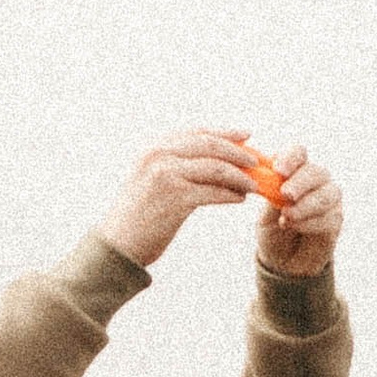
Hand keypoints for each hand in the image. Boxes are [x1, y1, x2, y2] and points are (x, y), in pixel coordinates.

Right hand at [96, 131, 274, 270]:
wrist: (118, 244)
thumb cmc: (138, 216)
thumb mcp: (151, 180)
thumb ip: (175, 166)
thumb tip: (215, 161)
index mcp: (154, 149)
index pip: (196, 132)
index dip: (224, 132)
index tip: (246, 134)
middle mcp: (159, 156)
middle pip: (210, 145)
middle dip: (238, 152)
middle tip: (258, 161)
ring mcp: (168, 175)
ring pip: (217, 168)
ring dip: (240, 176)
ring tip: (253, 185)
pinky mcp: (177, 197)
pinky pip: (215, 191)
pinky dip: (231, 194)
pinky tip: (240, 199)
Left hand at [253, 144, 342, 278]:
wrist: (283, 260)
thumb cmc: (272, 229)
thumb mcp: (264, 209)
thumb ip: (269, 193)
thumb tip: (261, 176)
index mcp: (295, 171)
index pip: (298, 153)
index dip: (291, 158)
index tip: (278, 171)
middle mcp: (316, 181)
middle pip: (316, 172)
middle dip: (300, 183)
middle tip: (285, 194)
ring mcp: (329, 200)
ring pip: (326, 195)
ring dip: (305, 205)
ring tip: (287, 216)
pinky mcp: (336, 220)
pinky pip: (329, 217)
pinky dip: (310, 222)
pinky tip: (294, 227)